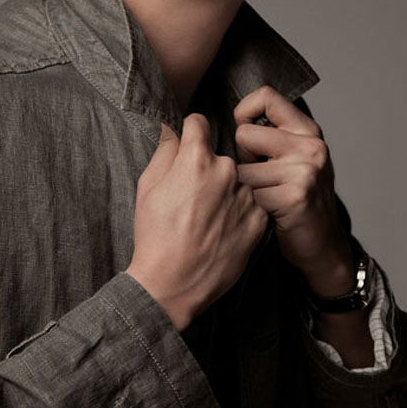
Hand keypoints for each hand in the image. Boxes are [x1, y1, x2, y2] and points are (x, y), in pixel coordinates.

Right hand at [125, 113, 267, 329]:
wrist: (174, 284)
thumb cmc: (155, 235)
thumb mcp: (147, 186)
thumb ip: (164, 150)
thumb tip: (172, 128)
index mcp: (196, 159)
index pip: (199, 123)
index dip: (190, 132)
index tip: (188, 145)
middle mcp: (227, 171)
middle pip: (219, 155)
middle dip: (207, 167)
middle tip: (193, 195)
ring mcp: (246, 196)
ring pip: (237, 180)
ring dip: (226, 190)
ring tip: (207, 217)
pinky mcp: (259, 219)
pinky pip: (251, 202)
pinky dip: (239, 211)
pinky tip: (222, 229)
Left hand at [233, 85, 353, 296]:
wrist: (323, 246)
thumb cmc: (296, 198)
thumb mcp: (294, 157)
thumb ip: (271, 135)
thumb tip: (228, 117)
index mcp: (308, 130)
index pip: (266, 96)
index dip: (244, 113)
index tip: (243, 132)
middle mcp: (310, 146)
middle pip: (244, 134)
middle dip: (243, 157)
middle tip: (262, 176)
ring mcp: (305, 171)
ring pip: (242, 168)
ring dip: (247, 187)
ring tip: (267, 196)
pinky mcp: (296, 197)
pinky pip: (250, 194)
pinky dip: (254, 207)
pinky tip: (271, 212)